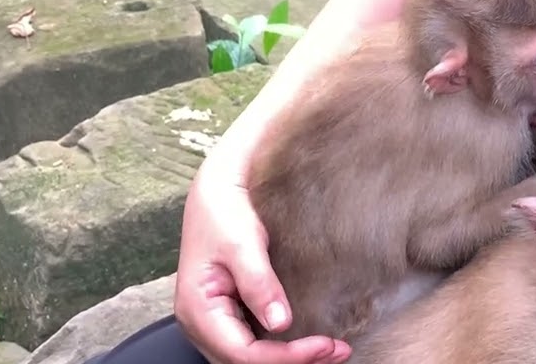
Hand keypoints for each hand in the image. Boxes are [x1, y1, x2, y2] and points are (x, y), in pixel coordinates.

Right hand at [173, 162, 351, 363]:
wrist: (218, 189)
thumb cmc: (224, 211)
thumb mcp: (243, 244)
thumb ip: (259, 285)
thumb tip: (280, 323)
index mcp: (197, 310)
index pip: (242, 353)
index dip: (285, 357)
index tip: (324, 345)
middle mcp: (200, 324)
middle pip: (246, 363)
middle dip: (292, 362)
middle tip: (338, 351)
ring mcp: (213, 322)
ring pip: (249, 358)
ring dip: (289, 359)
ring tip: (331, 351)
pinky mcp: (228, 314)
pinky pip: (252, 343)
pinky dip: (281, 348)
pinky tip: (309, 342)